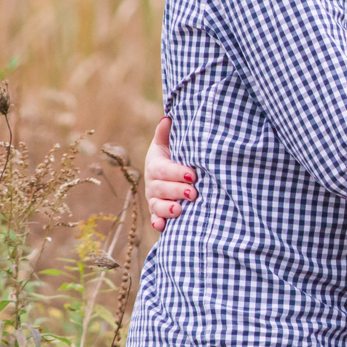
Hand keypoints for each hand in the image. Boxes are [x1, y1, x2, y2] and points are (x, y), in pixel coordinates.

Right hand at [146, 116, 197, 231]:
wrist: (172, 170)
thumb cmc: (175, 154)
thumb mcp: (169, 143)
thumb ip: (167, 134)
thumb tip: (167, 119)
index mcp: (155, 165)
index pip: (164, 169)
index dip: (177, 173)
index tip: (193, 175)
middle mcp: (153, 183)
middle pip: (161, 189)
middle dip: (176, 191)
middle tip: (193, 193)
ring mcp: (155, 199)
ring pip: (157, 205)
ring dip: (166, 209)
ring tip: (179, 210)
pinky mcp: (159, 212)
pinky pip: (156, 219)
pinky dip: (158, 223)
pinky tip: (162, 227)